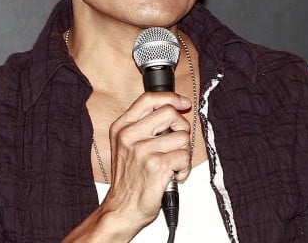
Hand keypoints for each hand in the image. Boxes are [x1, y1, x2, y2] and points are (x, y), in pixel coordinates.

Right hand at [70, 92, 192, 239]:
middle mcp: (129, 136)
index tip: (182, 103)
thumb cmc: (130, 179)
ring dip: (183, 152)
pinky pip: (184, 156)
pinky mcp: (156, 165)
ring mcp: (142, 150)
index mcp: (122, 128)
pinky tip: (173, 174)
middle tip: (177, 143)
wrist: (122, 210)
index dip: (170, 98)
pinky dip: (184, 168)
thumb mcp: (127, 145)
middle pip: (170, 113)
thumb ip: (145, 125)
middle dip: (181, 127)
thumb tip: (175, 108)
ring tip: (172, 163)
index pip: (148, 99)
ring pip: (182, 137)